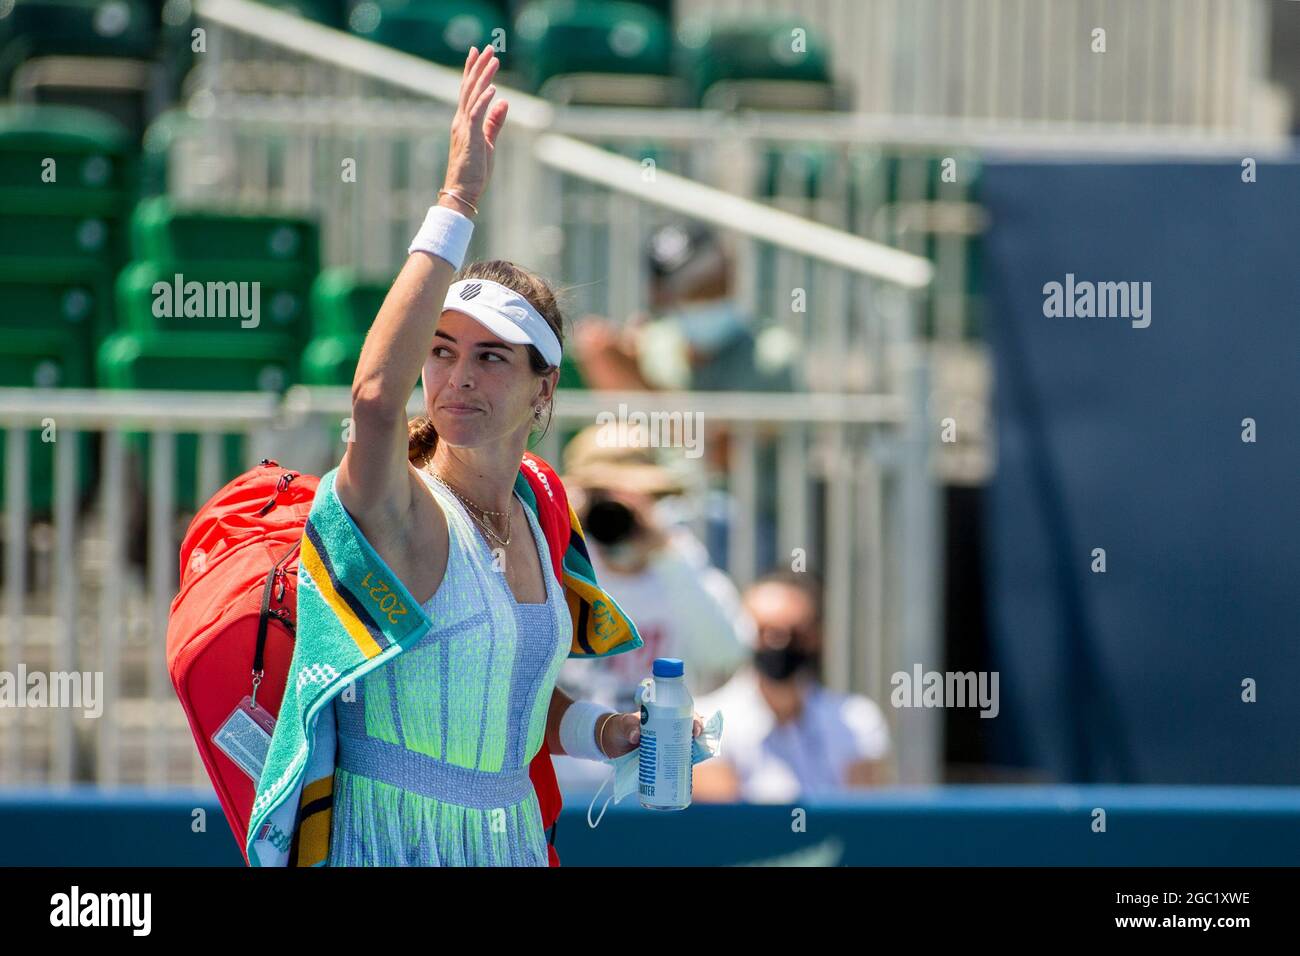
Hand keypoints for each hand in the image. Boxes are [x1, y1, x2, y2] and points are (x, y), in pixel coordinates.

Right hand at [442, 45, 506, 213]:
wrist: (461, 192)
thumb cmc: (474, 171)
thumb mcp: (488, 142)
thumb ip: (494, 122)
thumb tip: (504, 101)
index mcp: (464, 121)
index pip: (468, 91)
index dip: (473, 70)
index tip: (478, 53)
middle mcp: (461, 121)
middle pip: (469, 88)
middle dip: (478, 66)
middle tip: (487, 47)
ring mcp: (464, 128)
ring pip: (473, 96)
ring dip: (484, 77)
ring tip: (493, 60)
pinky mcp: (470, 138)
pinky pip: (476, 115)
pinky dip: (484, 101)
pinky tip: (493, 89)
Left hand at [599, 711, 703, 759]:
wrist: (611, 743)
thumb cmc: (619, 728)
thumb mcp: (623, 725)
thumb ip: (628, 727)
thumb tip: (636, 735)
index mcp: (664, 717)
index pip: (685, 715)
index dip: (695, 721)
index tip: (695, 730)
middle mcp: (669, 731)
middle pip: (690, 733)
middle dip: (698, 740)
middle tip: (694, 747)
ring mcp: (667, 746)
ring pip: (686, 749)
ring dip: (693, 756)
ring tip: (691, 763)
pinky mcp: (663, 760)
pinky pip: (676, 763)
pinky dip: (683, 769)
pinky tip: (685, 776)